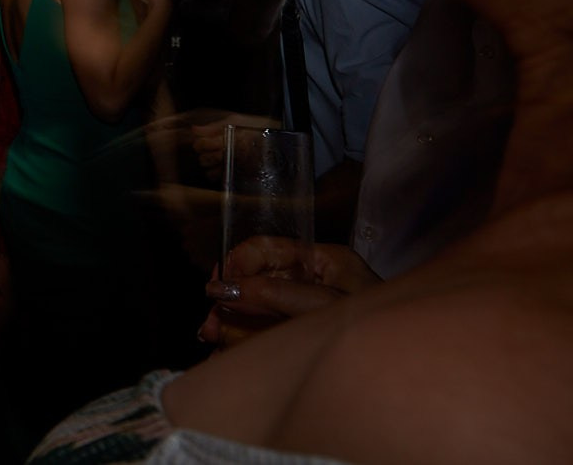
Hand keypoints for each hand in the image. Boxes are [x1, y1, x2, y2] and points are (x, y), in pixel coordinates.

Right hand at [196, 238, 381, 348]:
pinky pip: (264, 334)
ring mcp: (305, 309)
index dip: (237, 264)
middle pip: (254, 279)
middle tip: (210, 326)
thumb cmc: (376, 330)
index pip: (266, 248)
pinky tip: (227, 353)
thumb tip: (223, 289)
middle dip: (228, 300)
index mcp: (322, 260)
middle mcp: (311, 281)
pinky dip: (244, 343)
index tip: (218, 289)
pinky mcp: (300, 336)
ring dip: (229, 323)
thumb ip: (275, 294)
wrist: (414, 376)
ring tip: (213, 341)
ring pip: (254, 308)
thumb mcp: (324, 304)